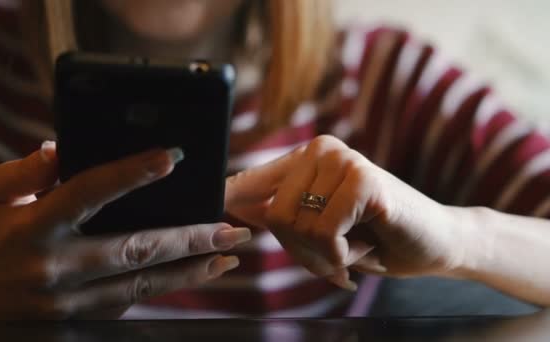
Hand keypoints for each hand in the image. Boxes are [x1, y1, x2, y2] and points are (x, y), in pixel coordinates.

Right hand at [0, 142, 250, 319]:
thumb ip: (27, 170)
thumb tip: (59, 149)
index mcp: (37, 224)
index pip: (89, 192)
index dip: (131, 174)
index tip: (171, 157)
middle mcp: (57, 264)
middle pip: (133, 249)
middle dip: (188, 240)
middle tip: (230, 230)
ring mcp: (69, 299)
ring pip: (141, 285)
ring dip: (189, 271)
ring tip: (227, 257)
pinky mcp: (77, 319)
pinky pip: (128, 303)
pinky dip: (164, 288)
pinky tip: (193, 275)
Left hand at [226, 135, 461, 288]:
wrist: (435, 244)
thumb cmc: (375, 236)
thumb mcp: (320, 225)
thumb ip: (280, 211)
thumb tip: (228, 203)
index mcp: (307, 157)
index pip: (252, 179)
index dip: (229, 198)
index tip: (209, 203)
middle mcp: (321, 150)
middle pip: (272, 215)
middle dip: (299, 250)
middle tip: (333, 254)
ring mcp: (343, 161)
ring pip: (295, 225)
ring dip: (322, 255)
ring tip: (351, 248)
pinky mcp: (363, 180)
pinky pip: (324, 231)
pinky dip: (341, 254)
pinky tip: (365, 247)